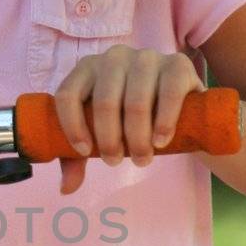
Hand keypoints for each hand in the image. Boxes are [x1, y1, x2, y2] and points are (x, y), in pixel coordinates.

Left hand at [52, 46, 206, 194]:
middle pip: (104, 102)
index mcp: (87, 68)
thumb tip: (65, 188)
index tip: (85, 152)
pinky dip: (163, 122)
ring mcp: (147, 57)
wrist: (180, 108)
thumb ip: (77, 158)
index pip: (68, 94)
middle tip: (116, 162)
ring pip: (136, 102)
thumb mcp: (101, 136)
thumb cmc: (128, 121)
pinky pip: (169, 93)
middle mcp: (114, 57)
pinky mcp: (178, 64)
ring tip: (142, 159)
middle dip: (110, 140)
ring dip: (138, 139)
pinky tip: (160, 142)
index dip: (73, 126)